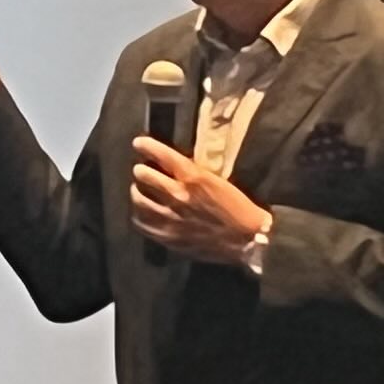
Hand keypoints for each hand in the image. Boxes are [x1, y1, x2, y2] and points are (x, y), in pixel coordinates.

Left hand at [128, 137, 268, 266]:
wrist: (247, 239)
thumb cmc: (237, 208)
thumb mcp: (217, 181)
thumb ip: (193, 175)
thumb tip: (173, 168)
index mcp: (194, 178)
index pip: (162, 155)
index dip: (146, 147)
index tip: (138, 144)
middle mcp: (178, 195)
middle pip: (144, 176)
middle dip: (141, 171)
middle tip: (141, 171)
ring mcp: (170, 218)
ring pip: (139, 200)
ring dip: (137, 192)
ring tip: (138, 191)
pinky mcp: (168, 236)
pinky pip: (142, 223)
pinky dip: (138, 215)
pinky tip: (142, 214)